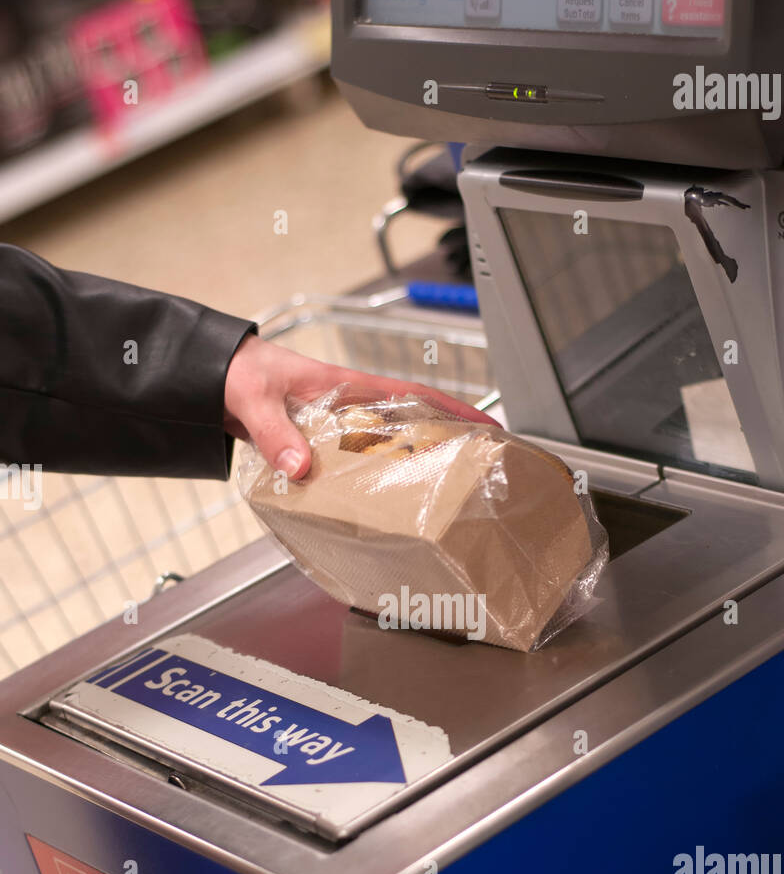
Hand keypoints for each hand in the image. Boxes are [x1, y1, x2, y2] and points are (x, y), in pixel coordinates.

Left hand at [224, 333, 498, 480]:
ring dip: (407, 463)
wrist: (207, 375)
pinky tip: (374, 502)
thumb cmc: (235, 371)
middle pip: (406, 423)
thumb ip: (274, 432)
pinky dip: (367, 478)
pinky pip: (350, 461)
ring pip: (381, 445)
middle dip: (442, 441)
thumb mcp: (254, 397)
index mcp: (344, 384)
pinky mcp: (315, 442)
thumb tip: (301, 467)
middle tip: (473, 471)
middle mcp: (346, 404)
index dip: (449, 408)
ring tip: (436, 493)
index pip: (407, 394)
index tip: (485, 425)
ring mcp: (332, 424)